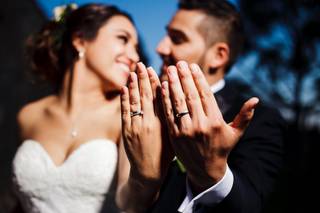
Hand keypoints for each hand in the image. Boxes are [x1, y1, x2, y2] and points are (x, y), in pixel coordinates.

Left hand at [121, 62, 172, 184]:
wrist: (149, 171)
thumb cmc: (166, 154)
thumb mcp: (173, 135)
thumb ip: (172, 118)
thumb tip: (171, 98)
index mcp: (164, 122)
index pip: (159, 97)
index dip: (155, 82)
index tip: (153, 70)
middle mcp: (150, 122)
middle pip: (145, 95)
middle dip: (142, 78)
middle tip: (141, 64)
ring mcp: (137, 126)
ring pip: (134, 101)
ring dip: (132, 85)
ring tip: (132, 72)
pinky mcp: (127, 131)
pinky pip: (125, 112)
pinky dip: (124, 99)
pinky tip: (124, 88)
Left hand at [161, 61, 258, 193]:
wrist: (205, 170)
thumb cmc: (222, 148)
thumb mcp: (235, 133)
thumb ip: (244, 116)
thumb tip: (256, 100)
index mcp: (215, 122)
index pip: (205, 95)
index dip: (198, 79)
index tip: (192, 66)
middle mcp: (200, 125)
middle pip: (190, 96)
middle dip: (184, 77)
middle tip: (179, 63)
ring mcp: (185, 130)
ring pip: (178, 103)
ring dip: (172, 84)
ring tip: (169, 70)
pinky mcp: (174, 136)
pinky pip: (168, 114)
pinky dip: (165, 100)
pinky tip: (162, 87)